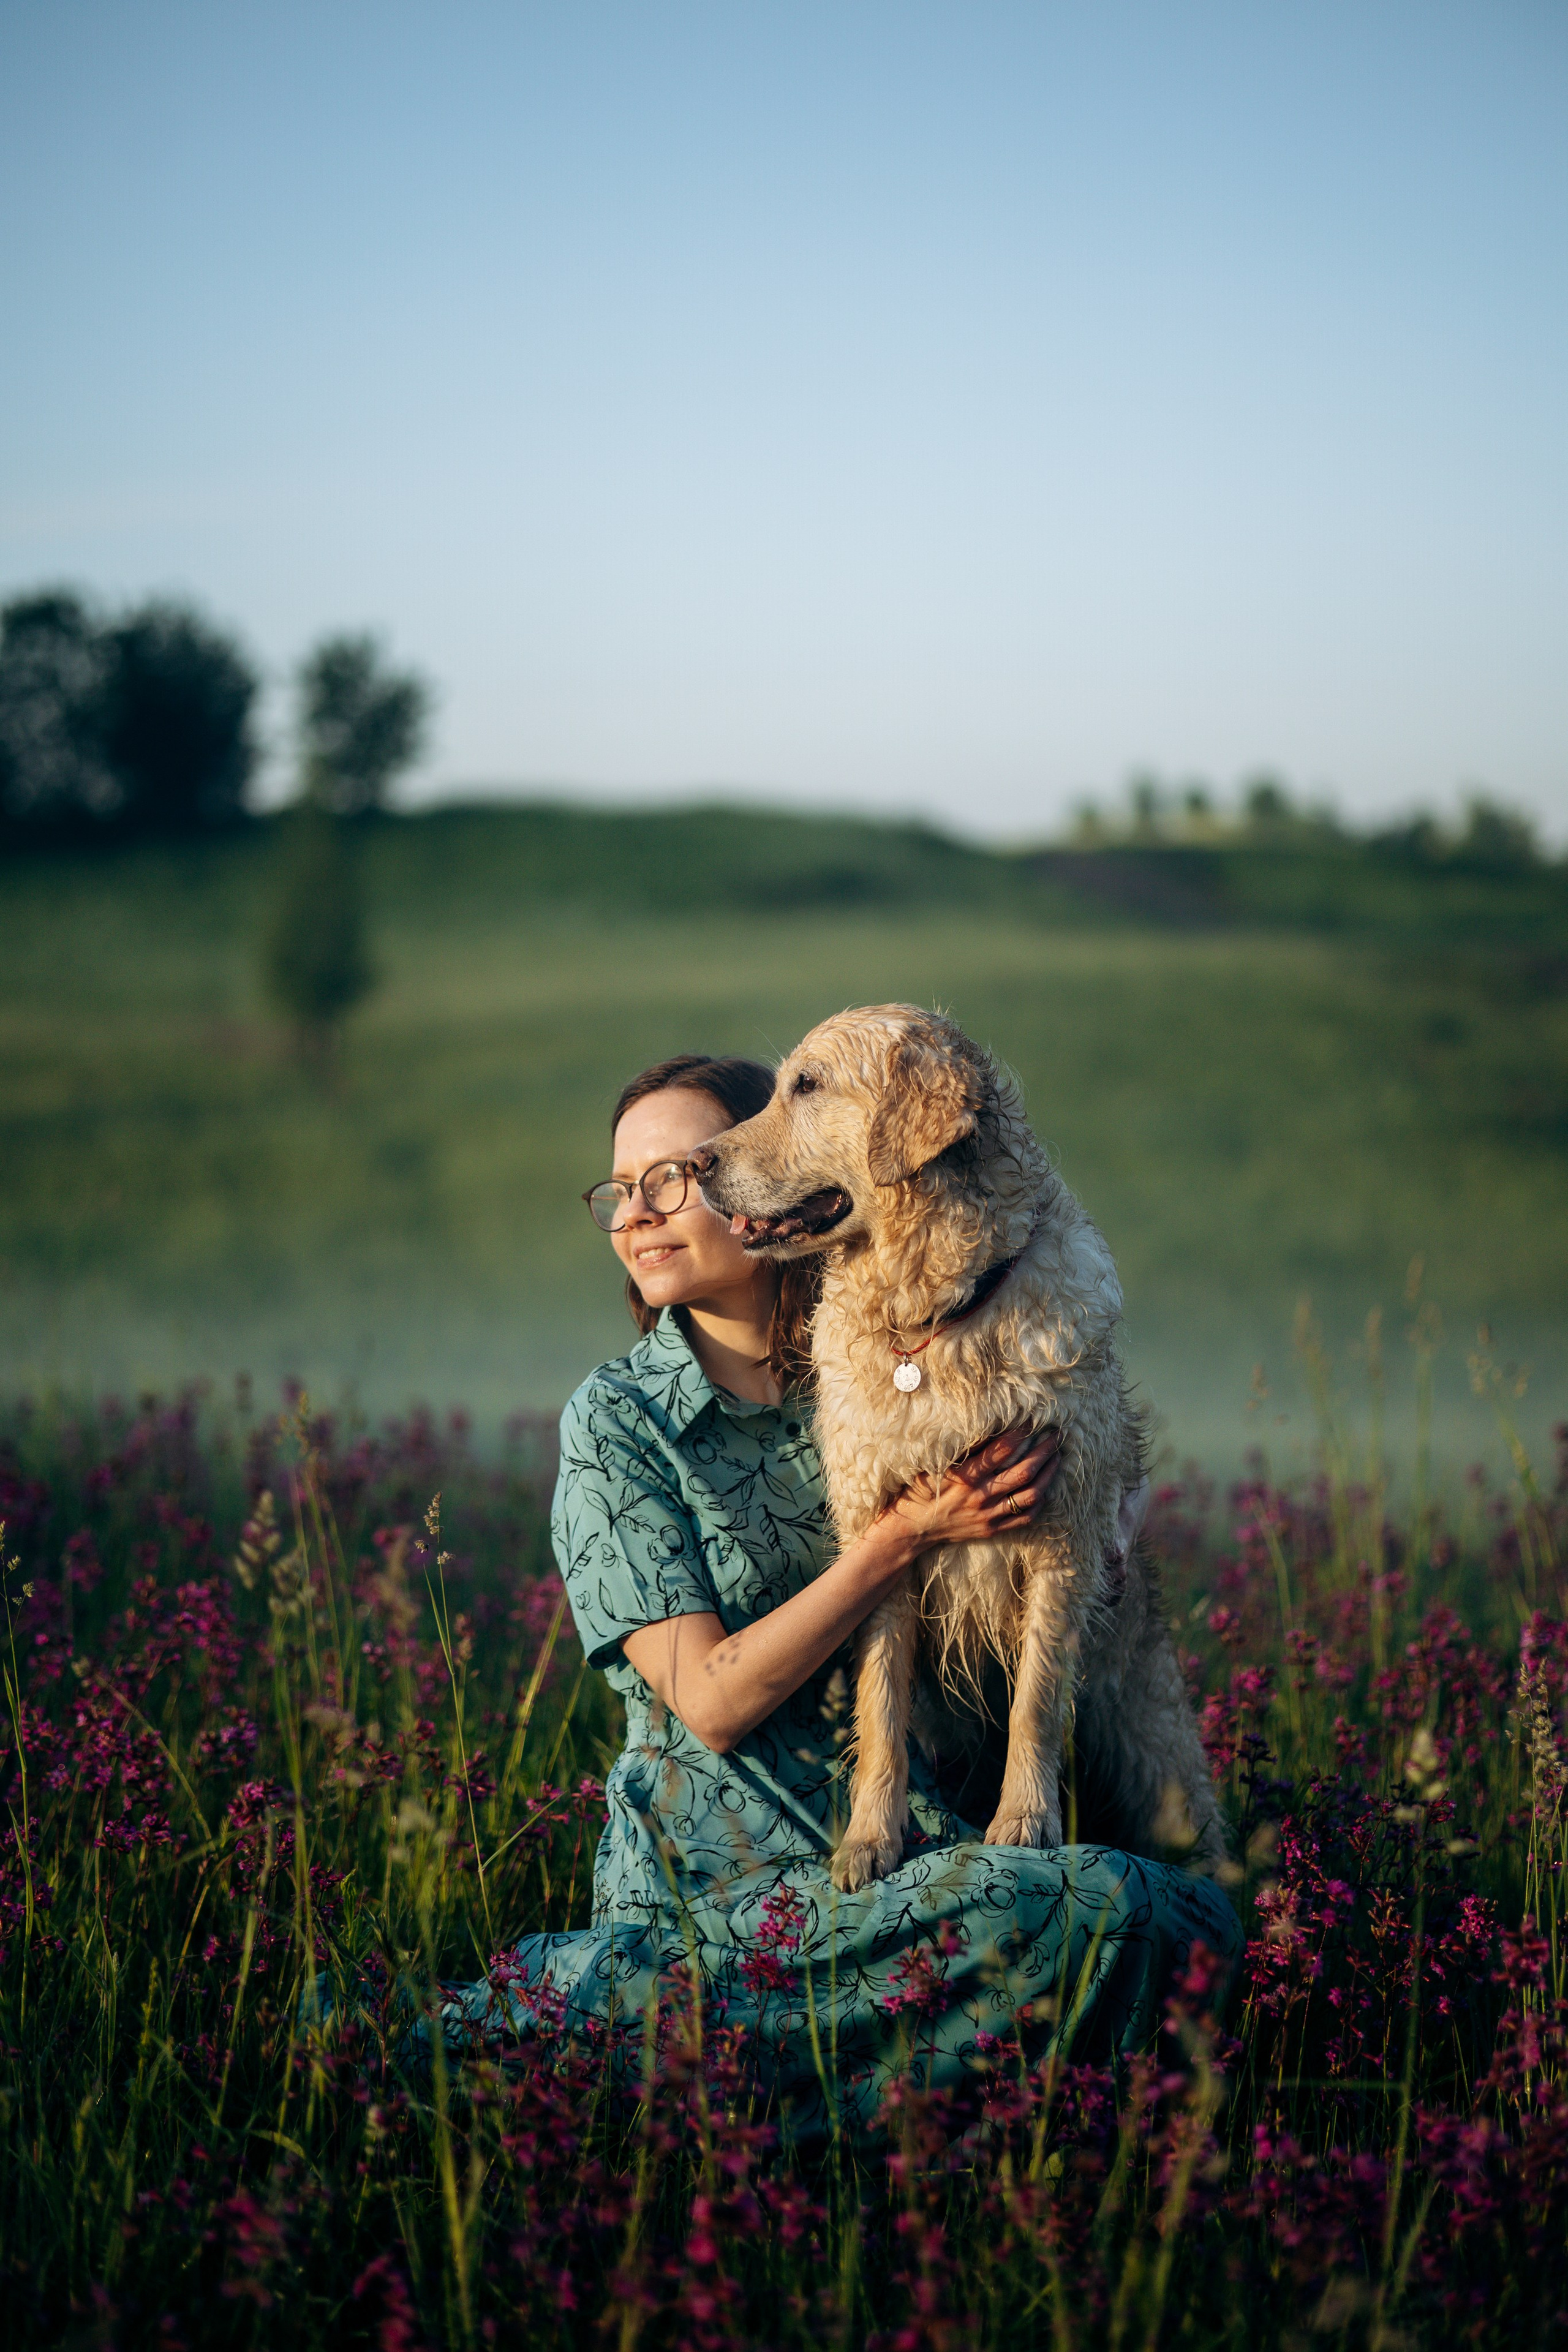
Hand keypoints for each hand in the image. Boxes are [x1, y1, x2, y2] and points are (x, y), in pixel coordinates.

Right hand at [883, 1425, 1061, 1554]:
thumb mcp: (934, 1464)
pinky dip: (1039, 1501)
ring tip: (1056, 1457)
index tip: (1033, 1419)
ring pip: (1031, 1495)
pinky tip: (1046, 1487)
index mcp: (965, 1476)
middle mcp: (980, 1496)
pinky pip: (1025, 1517)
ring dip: (1049, 1474)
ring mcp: (989, 1515)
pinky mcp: (992, 1529)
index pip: (1002, 1450)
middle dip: (1044, 1450)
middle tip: (1056, 1434)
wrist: (913, 1528)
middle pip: (1024, 1472)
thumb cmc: (920, 1490)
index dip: (1021, 1433)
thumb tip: (988, 1425)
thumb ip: (961, 1449)